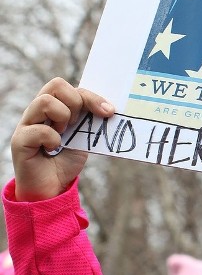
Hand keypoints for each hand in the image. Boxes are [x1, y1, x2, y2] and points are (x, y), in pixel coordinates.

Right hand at [10, 77, 113, 201]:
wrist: (51, 190)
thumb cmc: (65, 162)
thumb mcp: (83, 138)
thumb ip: (89, 121)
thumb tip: (109, 108)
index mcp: (53, 107)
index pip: (69, 87)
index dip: (91, 96)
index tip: (109, 112)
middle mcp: (37, 111)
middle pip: (56, 84)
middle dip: (76, 102)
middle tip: (77, 124)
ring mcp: (26, 124)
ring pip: (44, 101)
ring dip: (62, 118)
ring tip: (63, 135)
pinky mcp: (20, 141)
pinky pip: (39, 130)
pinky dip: (52, 140)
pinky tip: (53, 150)